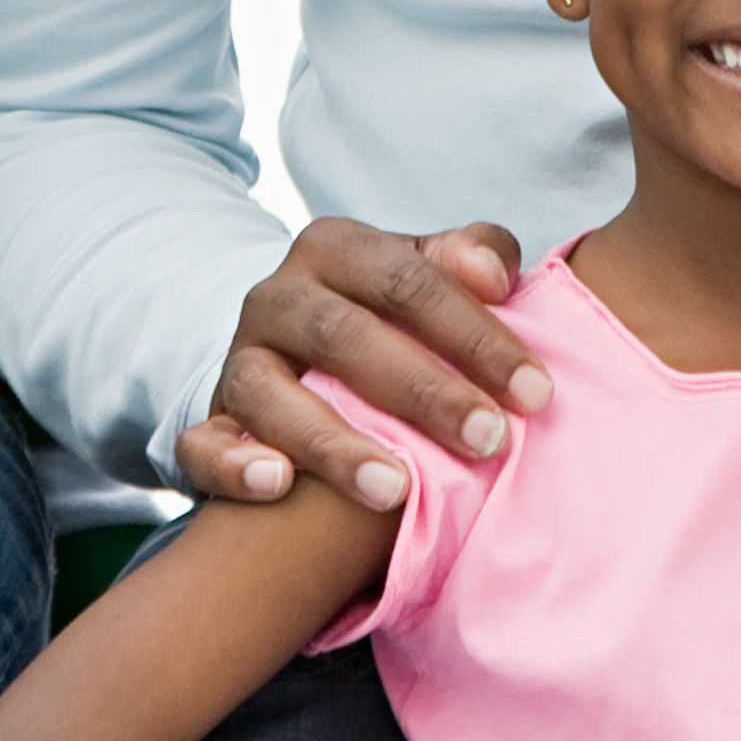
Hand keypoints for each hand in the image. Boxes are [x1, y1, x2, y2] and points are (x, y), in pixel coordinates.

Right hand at [172, 216, 550, 509]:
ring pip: (269, 393)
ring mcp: (239, 360)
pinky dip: (234, 464)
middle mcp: (277, 296)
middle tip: (488, 441)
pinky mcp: (211, 421)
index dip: (475, 335)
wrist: (296, 356)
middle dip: (421, 391)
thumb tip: (494, 275)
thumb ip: (472, 257)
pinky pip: (203, 444)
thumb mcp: (427, 276)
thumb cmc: (389, 320)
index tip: (537, 393)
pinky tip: (278, 485)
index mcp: (335, 248)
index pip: (408, 281)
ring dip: (334, 443)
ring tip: (395, 491)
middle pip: (344, 335)